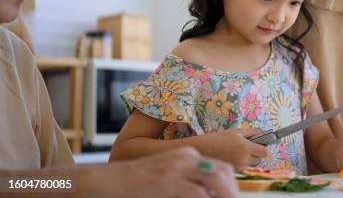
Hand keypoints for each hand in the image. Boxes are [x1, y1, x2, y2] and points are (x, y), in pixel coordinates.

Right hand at [89, 147, 238, 197]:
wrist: (104, 181)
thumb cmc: (134, 184)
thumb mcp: (166, 180)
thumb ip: (186, 184)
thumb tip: (207, 193)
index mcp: (187, 155)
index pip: (222, 167)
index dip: (232, 185)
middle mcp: (186, 157)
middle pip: (223, 171)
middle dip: (232, 191)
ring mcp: (177, 168)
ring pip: (215, 179)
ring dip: (225, 194)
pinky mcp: (167, 181)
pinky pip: (197, 194)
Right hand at [202, 128, 268, 170]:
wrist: (203, 149)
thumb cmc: (219, 138)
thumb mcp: (236, 131)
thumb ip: (251, 133)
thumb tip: (263, 132)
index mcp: (246, 148)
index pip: (265, 152)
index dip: (264, 147)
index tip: (260, 143)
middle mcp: (244, 159)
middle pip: (259, 158)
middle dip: (256, 152)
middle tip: (248, 145)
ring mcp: (239, 167)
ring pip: (251, 163)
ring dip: (249, 157)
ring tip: (237, 150)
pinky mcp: (234, 171)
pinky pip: (243, 166)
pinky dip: (242, 162)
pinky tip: (233, 155)